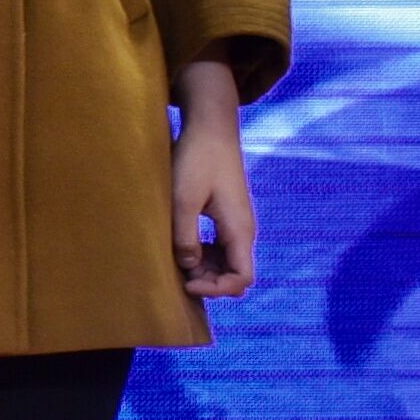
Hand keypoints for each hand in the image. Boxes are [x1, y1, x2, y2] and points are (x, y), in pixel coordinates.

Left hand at [172, 72, 257, 298]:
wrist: (211, 129)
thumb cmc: (197, 160)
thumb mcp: (183, 199)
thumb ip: (185, 235)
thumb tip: (188, 266)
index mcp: (240, 230)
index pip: (242, 278)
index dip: (217, 290)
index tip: (187, 283)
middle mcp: (243, 231)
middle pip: (235, 274)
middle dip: (209, 283)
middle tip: (177, 275)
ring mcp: (236, 224)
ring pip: (227, 262)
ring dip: (205, 270)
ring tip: (175, 264)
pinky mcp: (226, 217)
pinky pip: (219, 248)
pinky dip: (203, 256)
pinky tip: (181, 248)